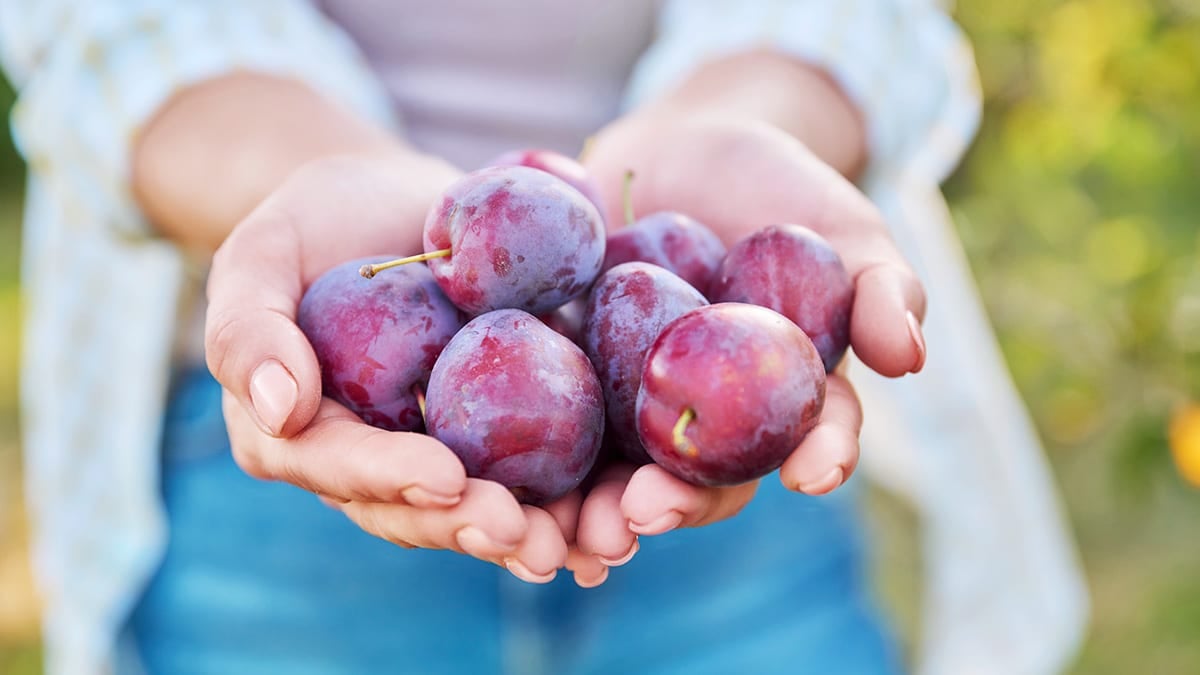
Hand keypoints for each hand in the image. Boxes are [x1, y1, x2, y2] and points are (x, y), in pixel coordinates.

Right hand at [205, 151, 569, 580]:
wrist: (395, 201)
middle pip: (419, 511)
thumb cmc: (314, 223)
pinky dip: (578, 503)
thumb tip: (281, 411)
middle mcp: (377, 462)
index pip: (341, 465)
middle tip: (524, 536)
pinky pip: (539, 477)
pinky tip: (620, 528)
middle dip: (471, 527)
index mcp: (307, 435)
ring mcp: (444, 451)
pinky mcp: (504, 432)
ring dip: (536, 535)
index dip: (389, 478)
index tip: (444, 478)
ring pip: (484, 509)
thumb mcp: (261, 254)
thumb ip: (248, 329)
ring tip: (589, 547)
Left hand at [573, 111, 924, 560]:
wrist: (679, 148)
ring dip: (597, 504)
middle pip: (703, 476)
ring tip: (577, 526)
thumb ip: (880, 281)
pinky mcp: (571, 378)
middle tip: (651, 513)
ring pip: (621, 469)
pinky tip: (507, 473)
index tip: (815, 473)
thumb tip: (911, 357)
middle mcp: (712, 419)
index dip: (817, 455)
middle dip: (680, 503)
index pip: (811, 435)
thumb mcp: (840, 220)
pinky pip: (548, 418)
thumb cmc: (774, 188)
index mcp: (783, 398)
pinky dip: (530, 452)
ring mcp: (638, 403)